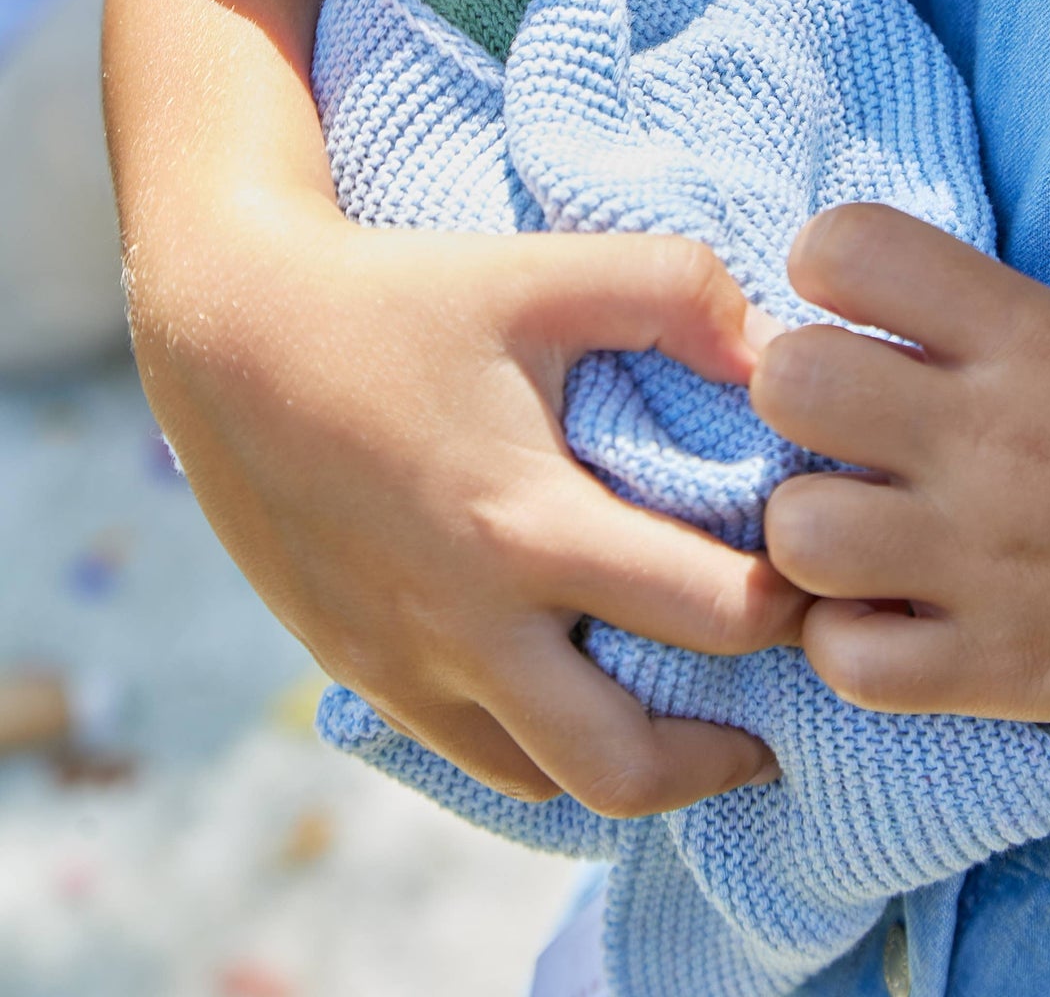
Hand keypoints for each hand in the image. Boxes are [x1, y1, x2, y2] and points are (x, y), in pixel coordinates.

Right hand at [107, 0, 799, 819]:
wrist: (229, 331)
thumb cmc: (399, 293)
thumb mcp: (544, 270)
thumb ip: (676, 291)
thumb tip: (780, 354)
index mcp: (526, 526)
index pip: (715, 617)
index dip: (794, 603)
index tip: (818, 569)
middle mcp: (468, 623)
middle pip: (632, 768)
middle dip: (729, 753)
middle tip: (780, 702)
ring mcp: (409, 661)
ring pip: (550, 782)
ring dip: (635, 761)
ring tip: (687, 701)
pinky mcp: (364, 668)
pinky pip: (478, 754)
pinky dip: (547, 744)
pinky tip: (581, 679)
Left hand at [752, 205, 1049, 796]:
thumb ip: (987, 329)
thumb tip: (865, 321)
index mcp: (1032, 337)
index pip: (851, 246)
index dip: (823, 266)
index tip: (848, 302)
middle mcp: (995, 440)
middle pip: (792, 381)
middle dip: (796, 396)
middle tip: (841, 427)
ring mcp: (989, 563)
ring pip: (795, 531)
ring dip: (811, 532)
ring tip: (859, 535)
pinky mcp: (998, 671)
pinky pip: (845, 660)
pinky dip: (849, 644)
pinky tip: (890, 619)